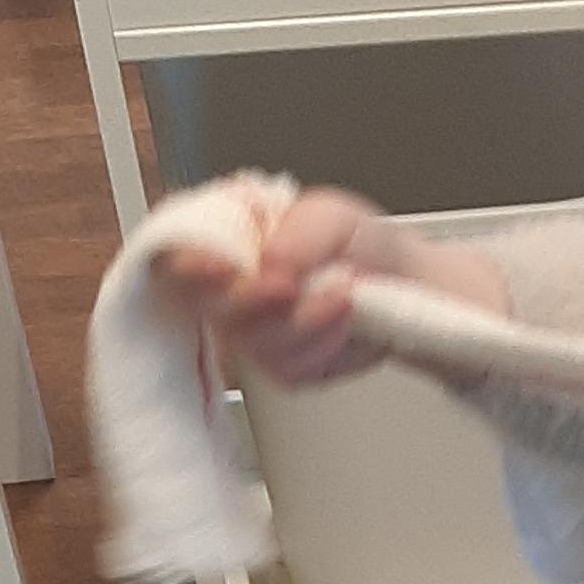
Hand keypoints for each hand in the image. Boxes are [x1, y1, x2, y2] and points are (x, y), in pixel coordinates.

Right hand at [150, 190, 506, 390]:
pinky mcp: (287, 368)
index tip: (217, 268)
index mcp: (226, 243)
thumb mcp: (330, 214)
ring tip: (346, 290)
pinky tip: (348, 319)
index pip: (176, 256)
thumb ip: (297, 230)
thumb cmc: (359, 244)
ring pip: (254, 344)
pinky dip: (326, 343)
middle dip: (253, 300)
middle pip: (211, 308)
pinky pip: (292, 370)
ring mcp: (255, 334)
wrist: (407, 284)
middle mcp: (231, 291)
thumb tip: (269, 265)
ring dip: (306, 320)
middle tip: (290, 285)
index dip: (186, 265)